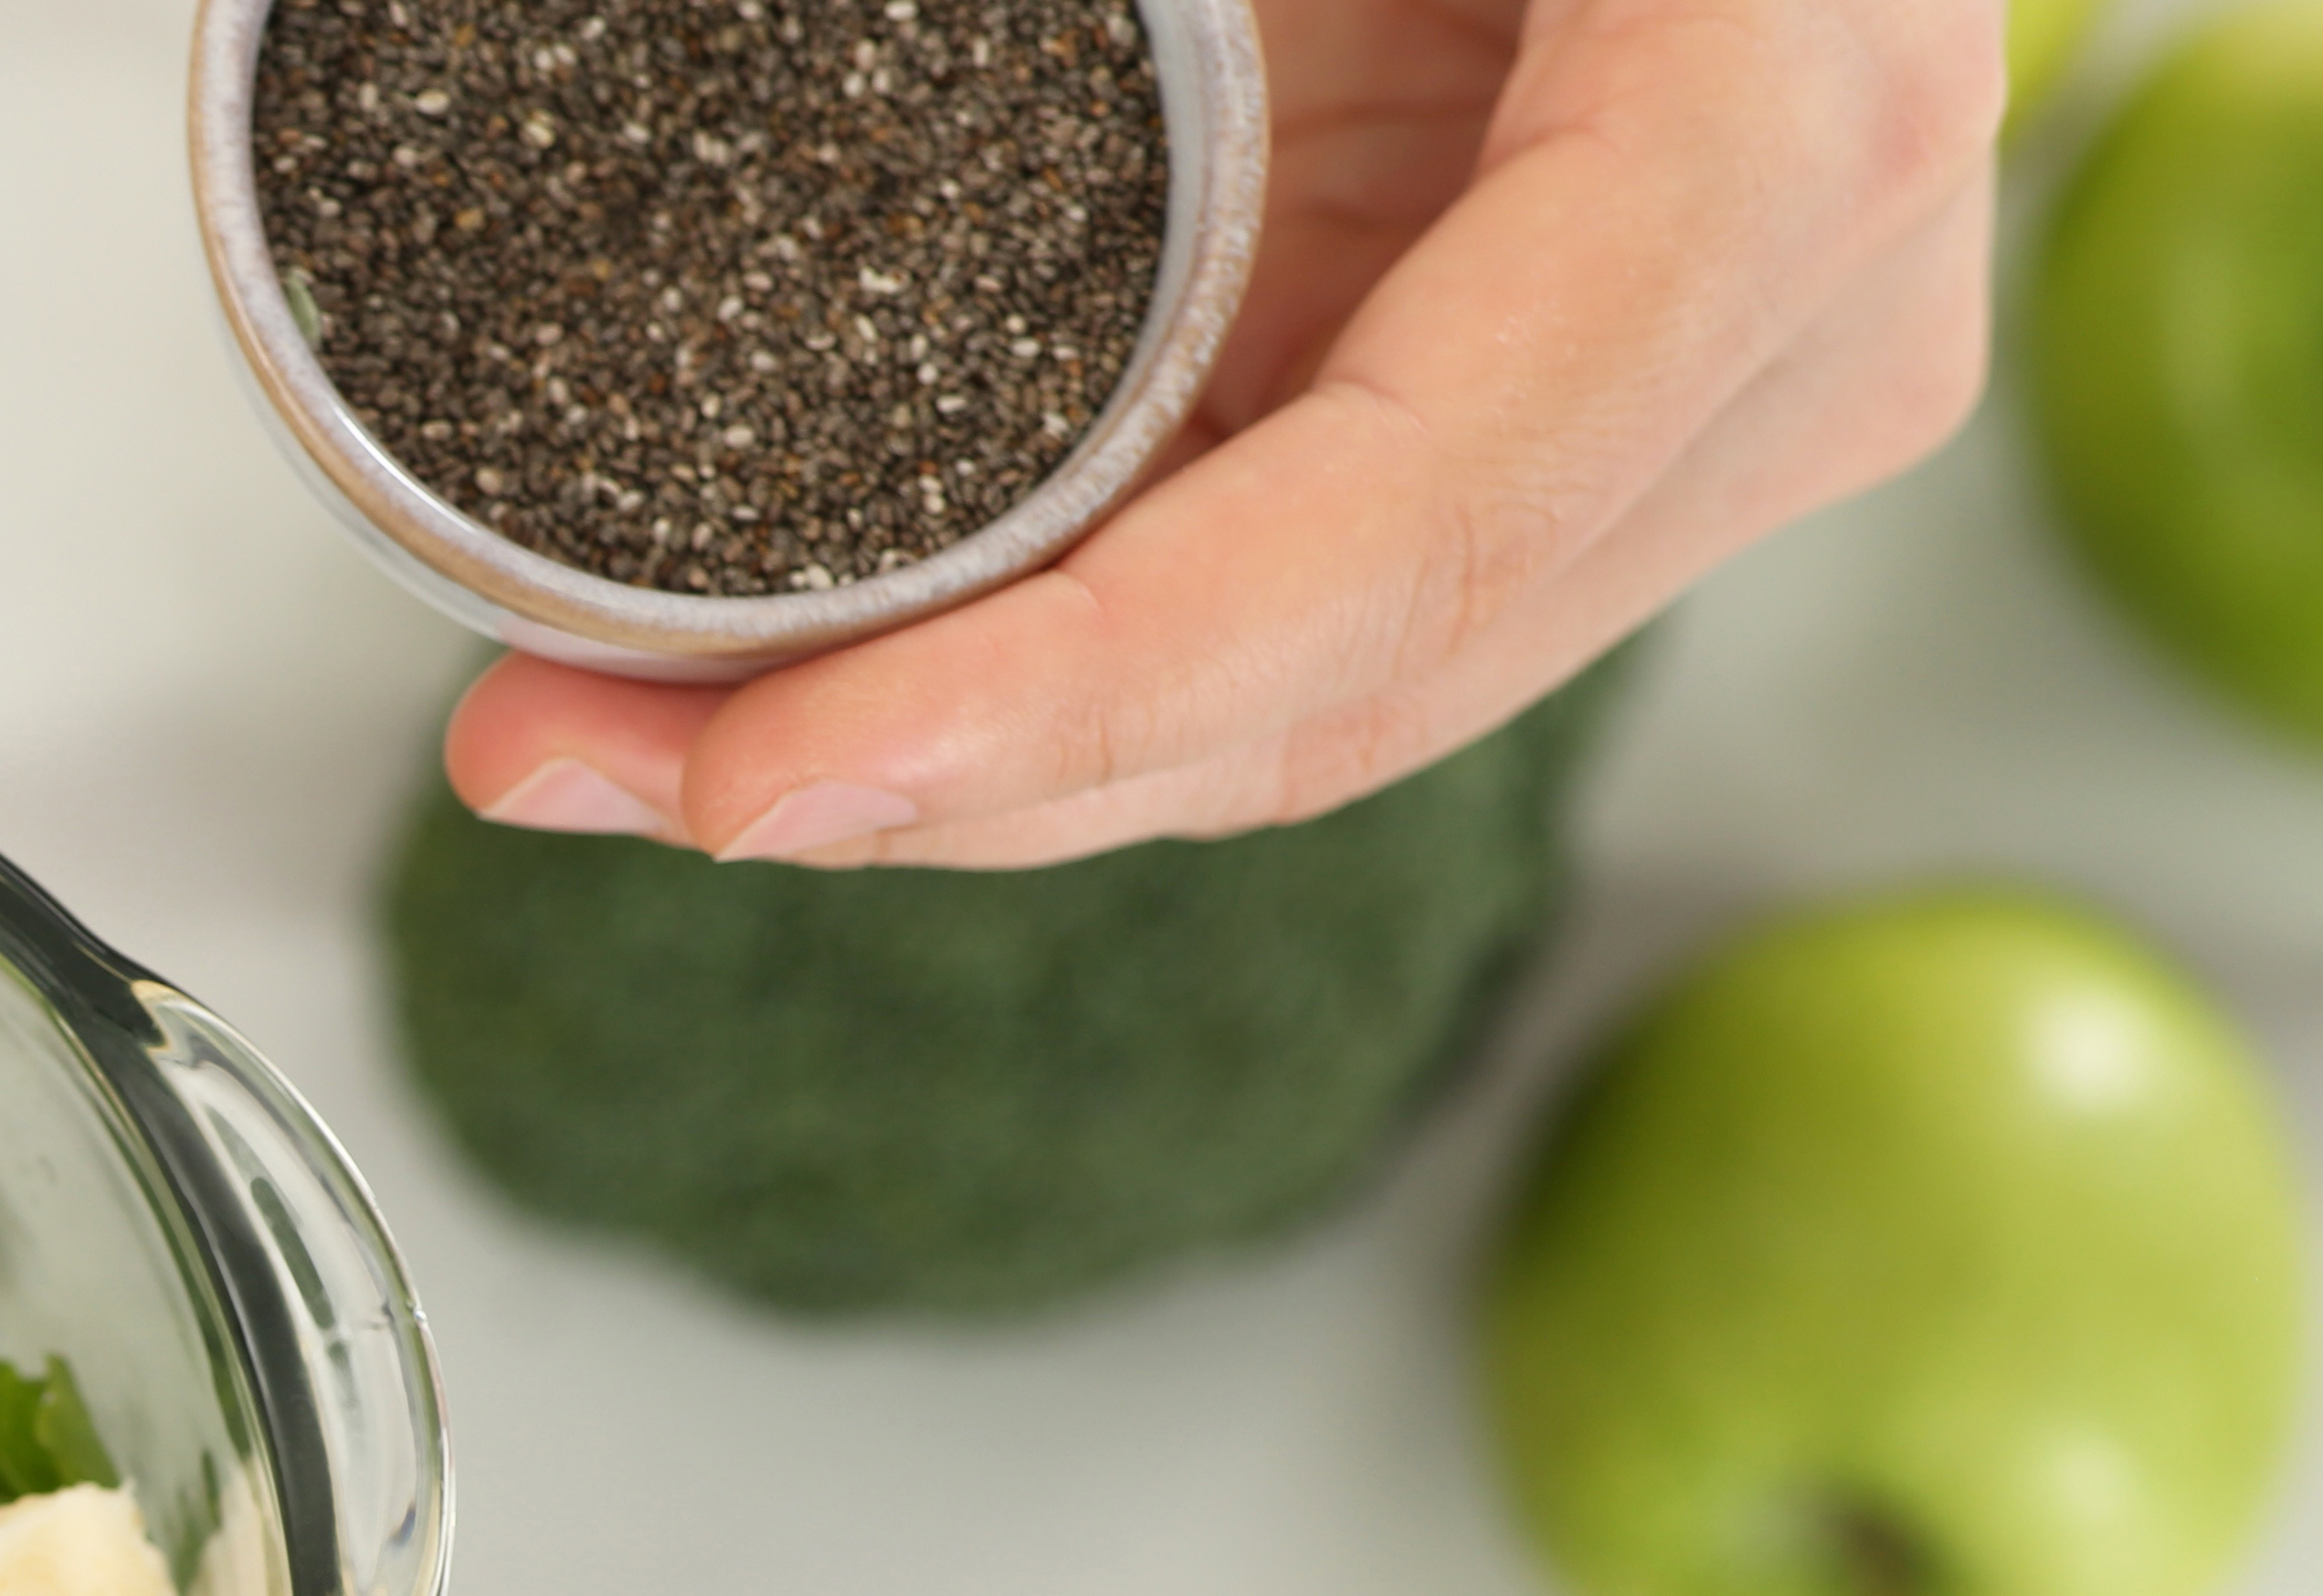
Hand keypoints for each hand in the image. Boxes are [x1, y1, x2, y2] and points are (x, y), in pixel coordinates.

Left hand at [443, 0, 2004, 867]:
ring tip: (575, 732)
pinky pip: (1261, 609)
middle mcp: (1789, 342)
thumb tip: (723, 51)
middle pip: (1314, 689)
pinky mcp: (1554, 435)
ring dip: (922, 751)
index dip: (1071, 689)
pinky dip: (1007, 657)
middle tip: (545, 756)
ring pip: (1274, 705)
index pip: (1400, 529)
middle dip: (917, 772)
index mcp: (1776, 144)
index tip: (757, 780)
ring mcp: (1696, 418)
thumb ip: (1127, 9)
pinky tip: (746, 662)